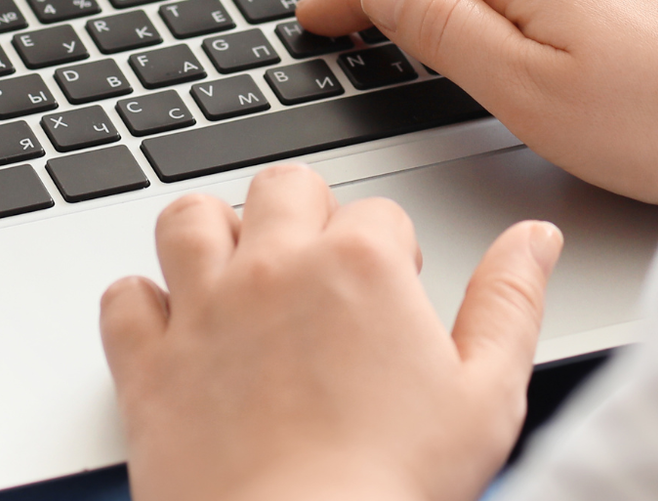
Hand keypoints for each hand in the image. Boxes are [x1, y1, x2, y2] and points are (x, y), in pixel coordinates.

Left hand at [102, 164, 560, 500]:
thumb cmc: (391, 487)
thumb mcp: (486, 397)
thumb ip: (511, 303)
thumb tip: (534, 241)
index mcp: (362, 264)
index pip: (378, 212)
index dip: (391, 254)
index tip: (392, 299)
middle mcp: (275, 267)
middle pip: (283, 187)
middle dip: (303, 214)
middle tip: (319, 273)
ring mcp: (203, 310)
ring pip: (189, 217)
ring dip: (212, 233)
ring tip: (240, 275)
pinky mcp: (148, 363)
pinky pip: (123, 298)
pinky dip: (142, 305)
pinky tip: (174, 331)